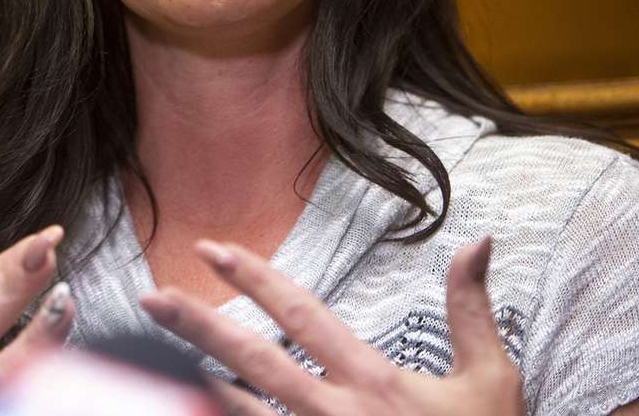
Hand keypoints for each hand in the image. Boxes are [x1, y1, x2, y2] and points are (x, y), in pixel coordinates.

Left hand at [140, 237, 523, 415]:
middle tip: (151, 298)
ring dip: (195, 383)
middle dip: (200, 326)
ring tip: (148, 358)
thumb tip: (479, 240)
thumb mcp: (490, 380)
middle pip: (254, 360)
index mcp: (374, 381)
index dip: (258, 280)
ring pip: (242, 412)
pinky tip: (190, 406)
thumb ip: (471, 309)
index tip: (215, 251)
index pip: (302, 316)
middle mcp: (336, 414)